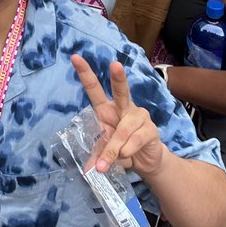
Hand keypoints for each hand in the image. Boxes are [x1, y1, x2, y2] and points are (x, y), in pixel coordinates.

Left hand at [73, 56, 165, 177]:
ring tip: (111, 160)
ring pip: (124, 128)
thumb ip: (96, 155)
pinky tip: (127, 154)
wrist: (145, 162)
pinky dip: (127, 150)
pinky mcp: (151, 128)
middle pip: (121, 90)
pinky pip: (135, 139)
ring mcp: (139, 116)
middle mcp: (124, 107)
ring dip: (115, 147)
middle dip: (118, 77)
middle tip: (115, 64)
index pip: (94, 89)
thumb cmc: (121, 150)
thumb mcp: (104, 151)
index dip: (85, 74)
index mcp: (107, 109)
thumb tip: (89, 169)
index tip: (74, 58)